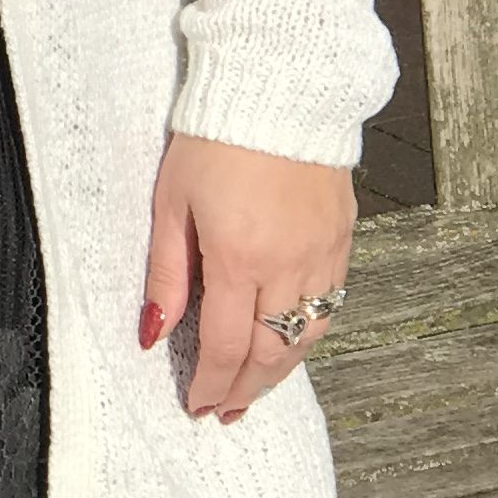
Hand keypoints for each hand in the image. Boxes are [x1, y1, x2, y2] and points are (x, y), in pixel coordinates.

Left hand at [140, 136, 355, 422]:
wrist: (281, 84)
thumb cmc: (215, 137)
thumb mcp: (172, 203)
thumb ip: (167, 274)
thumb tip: (154, 333)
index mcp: (239, 259)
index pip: (227, 347)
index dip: (211, 385)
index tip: (196, 405)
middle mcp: (288, 265)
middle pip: (271, 354)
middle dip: (245, 391)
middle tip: (225, 412)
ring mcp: (323, 252)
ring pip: (308, 336)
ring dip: (280, 371)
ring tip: (256, 388)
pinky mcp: (344, 237)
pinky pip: (331, 303)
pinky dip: (308, 333)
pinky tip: (289, 340)